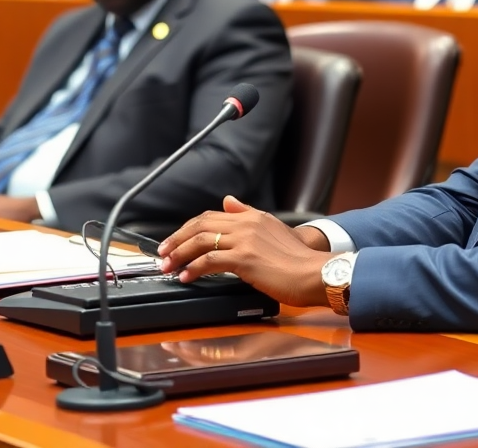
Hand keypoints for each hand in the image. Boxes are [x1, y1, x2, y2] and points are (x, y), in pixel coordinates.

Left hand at [157, 196, 333, 307]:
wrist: (314, 272)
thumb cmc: (297, 259)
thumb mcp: (272, 228)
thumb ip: (248, 213)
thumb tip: (228, 200)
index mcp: (252, 216)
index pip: (211, 215)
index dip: (188, 228)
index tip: (176, 240)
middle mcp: (247, 223)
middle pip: (201, 225)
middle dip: (177, 239)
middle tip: (163, 253)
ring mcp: (245, 240)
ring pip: (201, 241)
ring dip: (180, 254)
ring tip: (168, 266)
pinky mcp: (245, 259)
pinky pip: (210, 261)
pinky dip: (193, 269)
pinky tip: (186, 277)